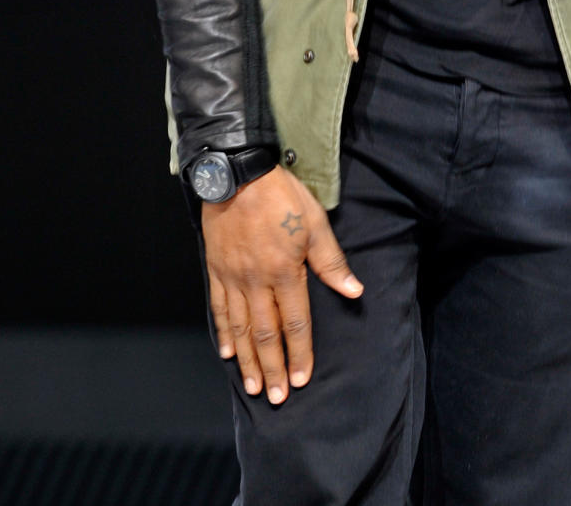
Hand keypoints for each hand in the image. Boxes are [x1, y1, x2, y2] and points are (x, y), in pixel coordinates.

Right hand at [201, 165, 362, 404]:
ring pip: (240, 328)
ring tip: (253, 386)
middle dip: (273, 368)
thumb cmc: (281, 194)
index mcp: (285, 271)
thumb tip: (354, 291)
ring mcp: (233, 276)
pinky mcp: (216, 269)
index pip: (295, 322)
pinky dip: (224, 333)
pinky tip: (228, 352)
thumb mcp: (315, 222)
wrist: (238, 173)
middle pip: (266, 333)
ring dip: (248, 360)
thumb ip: (332, 262)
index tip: (301, 379)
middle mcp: (256, 280)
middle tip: (276, 397)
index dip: (299, 353)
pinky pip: (218, 307)